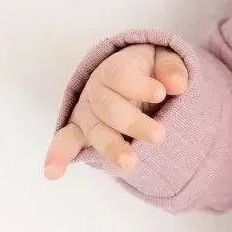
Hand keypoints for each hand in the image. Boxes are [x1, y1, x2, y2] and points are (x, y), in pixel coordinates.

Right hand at [42, 44, 188, 179]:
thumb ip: (172, 68)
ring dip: (111, 147)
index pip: (122, 76)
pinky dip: (58, 156)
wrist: (132, 78)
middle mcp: (96, 91)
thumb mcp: (164, 59)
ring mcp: (87, 113)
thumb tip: (178, 85)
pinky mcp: (81, 133)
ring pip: (95, 130)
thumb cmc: (149, 69)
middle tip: (159, 136)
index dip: (139, 86)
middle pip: (110, 107)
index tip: (161, 94)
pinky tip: (53, 172)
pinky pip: (66, 143)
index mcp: (115, 69)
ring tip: (130, 163)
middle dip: (133, 123)